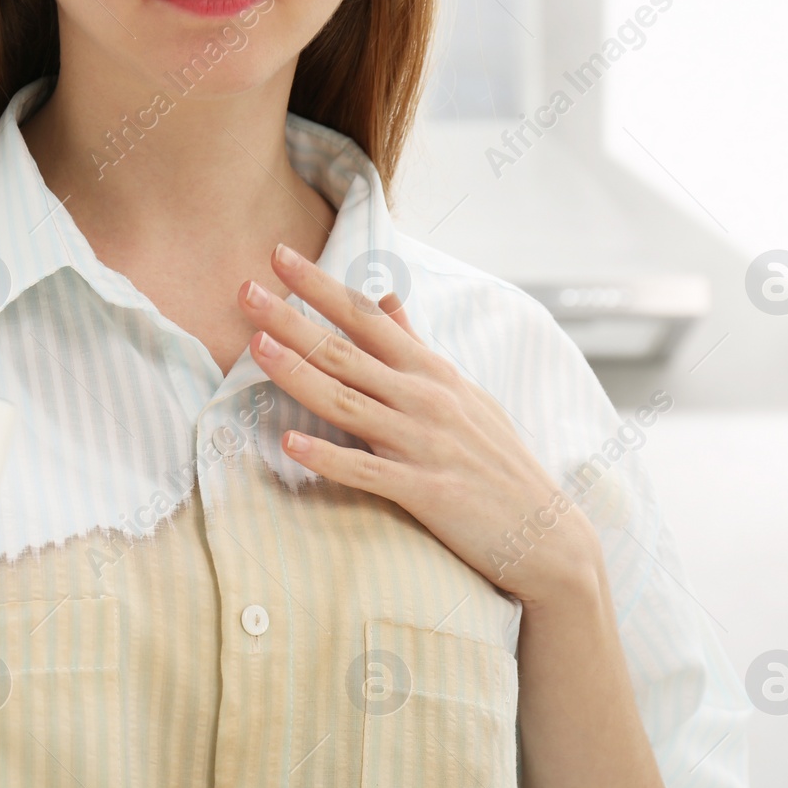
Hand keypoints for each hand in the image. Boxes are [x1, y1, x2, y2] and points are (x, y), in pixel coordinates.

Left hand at [240, 244, 602, 605]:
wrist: (543, 532)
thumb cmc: (495, 459)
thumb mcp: (461, 392)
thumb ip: (414, 345)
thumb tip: (385, 296)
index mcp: (430, 371)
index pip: (365, 317)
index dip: (320, 287)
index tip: (278, 255)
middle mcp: (424, 398)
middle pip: (345, 352)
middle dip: (292, 319)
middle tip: (243, 290)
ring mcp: (423, 443)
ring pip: (348, 403)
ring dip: (299, 374)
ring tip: (256, 348)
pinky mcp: (424, 491)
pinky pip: (366, 472)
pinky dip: (328, 457)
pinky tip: (290, 443)